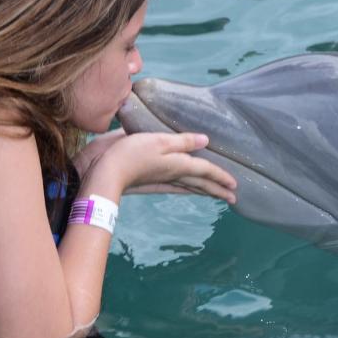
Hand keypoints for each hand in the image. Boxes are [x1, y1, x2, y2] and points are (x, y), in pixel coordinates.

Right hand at [80, 131, 236, 203]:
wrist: (102, 172)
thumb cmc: (129, 153)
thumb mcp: (158, 140)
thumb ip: (182, 141)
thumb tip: (206, 140)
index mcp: (178, 164)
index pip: (206, 171)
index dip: (221, 176)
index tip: (235, 186)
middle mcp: (172, 174)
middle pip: (200, 183)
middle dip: (217, 189)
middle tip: (232, 197)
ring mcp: (160, 180)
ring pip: (188, 186)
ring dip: (203, 190)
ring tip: (214, 194)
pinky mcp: (148, 181)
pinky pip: (174, 188)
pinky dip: (184, 189)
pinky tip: (183, 190)